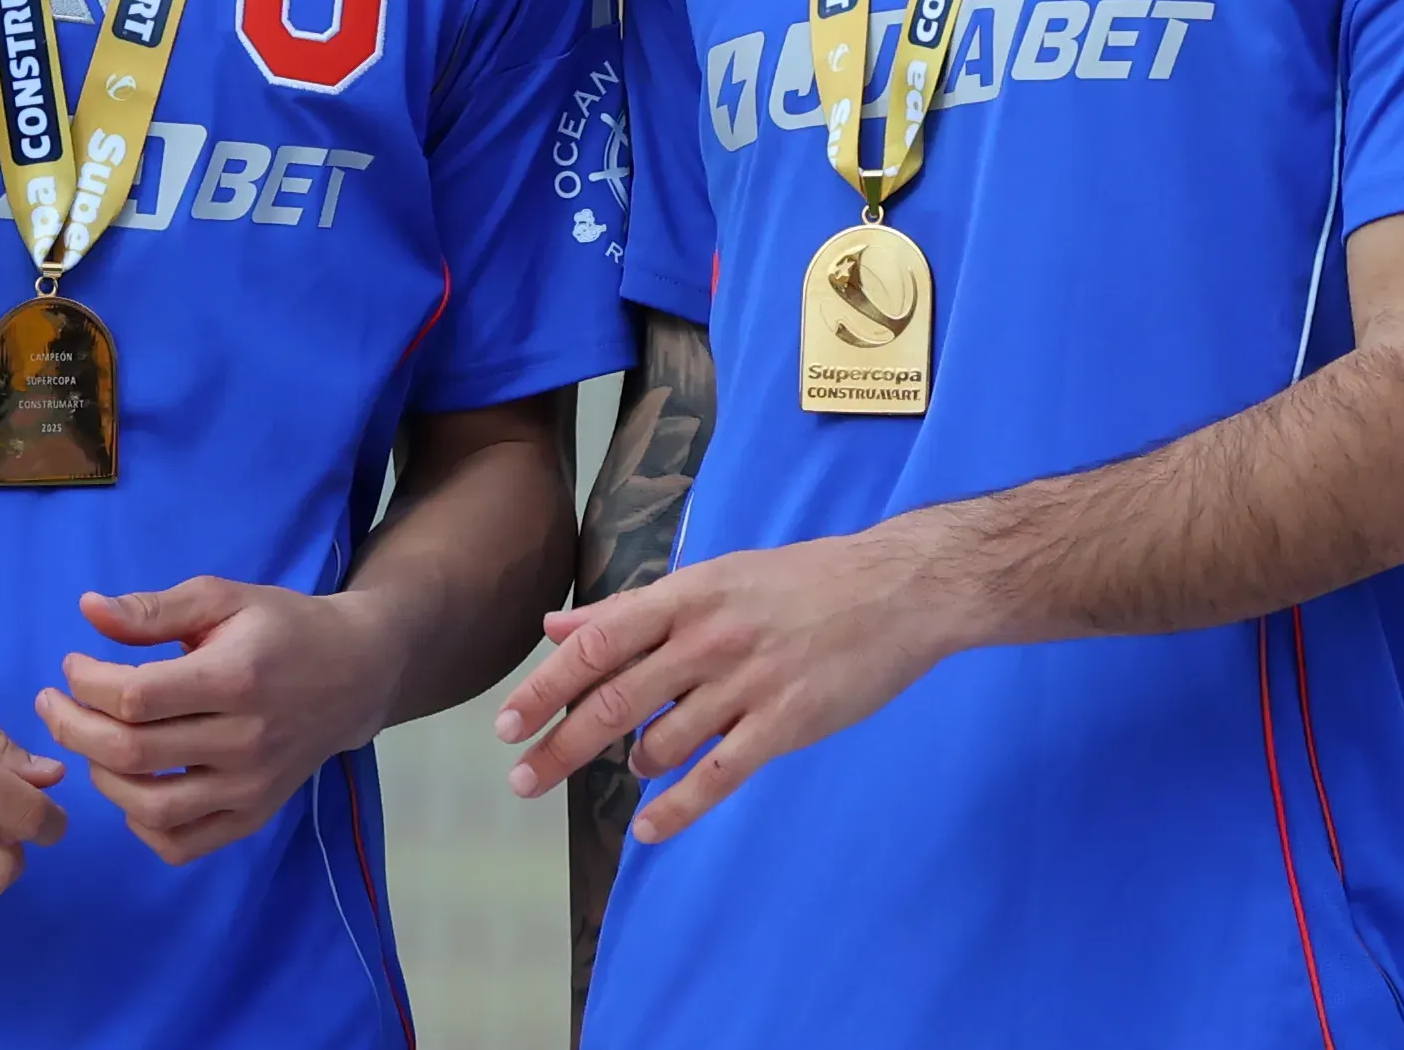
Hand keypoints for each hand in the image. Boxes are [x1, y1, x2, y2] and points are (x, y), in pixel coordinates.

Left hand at [34, 578, 399, 865]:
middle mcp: (244, 741)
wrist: (354, 672)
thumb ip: (153, 610)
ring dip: (101, 778)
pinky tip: (131, 787)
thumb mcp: (222, 598)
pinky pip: (183, 844)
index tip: (71, 665)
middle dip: (72, 728)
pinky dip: (143, 827)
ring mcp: (251, 788)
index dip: (86, 682)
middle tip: (53, 704)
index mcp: (234, 678)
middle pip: (132, 753)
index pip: (135, 697)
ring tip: (89, 743)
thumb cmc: (281, 627)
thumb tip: (87, 610)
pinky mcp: (254, 816)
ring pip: (152, 808)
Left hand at [493, 521, 967, 841]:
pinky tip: (648, 826)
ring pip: (661, 740)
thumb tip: (557, 627)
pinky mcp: (786, 723)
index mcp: (685, 595)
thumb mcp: (711, 577)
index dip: (544, 688)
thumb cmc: (799, 581)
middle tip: (522, 780)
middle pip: (614, 701)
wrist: (897, 588)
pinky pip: (717, 775)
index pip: (595, 644)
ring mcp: (747, 682)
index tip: (506, 724)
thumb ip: (630, 609)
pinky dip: (676, 807)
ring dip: (633, 765)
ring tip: (632, 768)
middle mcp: (707, 638)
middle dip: (560, 746)